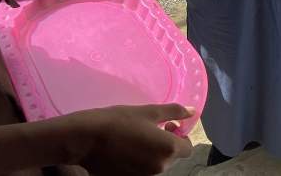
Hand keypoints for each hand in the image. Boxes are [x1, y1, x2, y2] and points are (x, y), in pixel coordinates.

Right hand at [68, 104, 193, 174]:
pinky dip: (139, 162)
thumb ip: (174, 112)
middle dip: (166, 144)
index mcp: (169, 149)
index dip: (180, 135)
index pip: (188, 147)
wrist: (87, 139)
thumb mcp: (149, 111)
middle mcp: (160, 167)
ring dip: (153, 153)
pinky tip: (125, 150)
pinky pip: (142, 171)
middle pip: (172, 156)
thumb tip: (192, 112)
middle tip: (150, 128)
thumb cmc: (119, 120)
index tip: (167, 125)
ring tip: (135, 138)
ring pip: (157, 164)